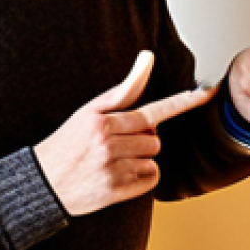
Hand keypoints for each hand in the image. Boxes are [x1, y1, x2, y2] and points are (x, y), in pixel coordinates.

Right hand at [34, 51, 215, 215]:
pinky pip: (150, 180)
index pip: (152, 111)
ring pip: (153, 160)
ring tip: (114, 160)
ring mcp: (111, 170)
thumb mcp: (90, 111)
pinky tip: (121, 175)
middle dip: (143, 141)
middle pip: (155, 140)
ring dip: (141, 160)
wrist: (42, 182)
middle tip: (118, 144)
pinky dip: (142, 178)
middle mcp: (108, 145)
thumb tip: (148, 57)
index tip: (207, 93)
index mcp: (103, 122)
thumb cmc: (69, 142)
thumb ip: (125, 89)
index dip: (183, 103)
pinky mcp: (113, 192)